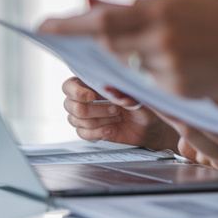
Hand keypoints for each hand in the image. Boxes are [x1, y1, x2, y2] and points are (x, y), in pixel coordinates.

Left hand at [40, 0, 217, 101]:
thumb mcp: (184, 2)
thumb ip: (138, 7)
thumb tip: (93, 1)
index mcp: (161, 11)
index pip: (101, 20)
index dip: (68, 25)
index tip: (43, 27)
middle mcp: (161, 41)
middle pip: (109, 46)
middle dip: (94, 44)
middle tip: (81, 40)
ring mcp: (170, 71)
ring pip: (132, 69)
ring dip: (137, 59)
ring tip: (177, 45)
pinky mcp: (180, 94)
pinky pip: (153, 86)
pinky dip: (158, 75)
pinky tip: (188, 63)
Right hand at [62, 77, 177, 149]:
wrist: (148, 126)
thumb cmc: (142, 105)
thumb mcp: (137, 97)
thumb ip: (123, 92)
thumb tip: (109, 88)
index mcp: (93, 83)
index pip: (69, 85)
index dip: (75, 91)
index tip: (91, 96)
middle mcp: (86, 99)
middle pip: (70, 105)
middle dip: (93, 109)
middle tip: (115, 110)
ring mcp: (87, 115)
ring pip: (75, 120)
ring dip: (97, 121)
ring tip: (116, 119)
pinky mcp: (90, 130)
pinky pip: (81, 133)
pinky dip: (97, 133)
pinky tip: (111, 130)